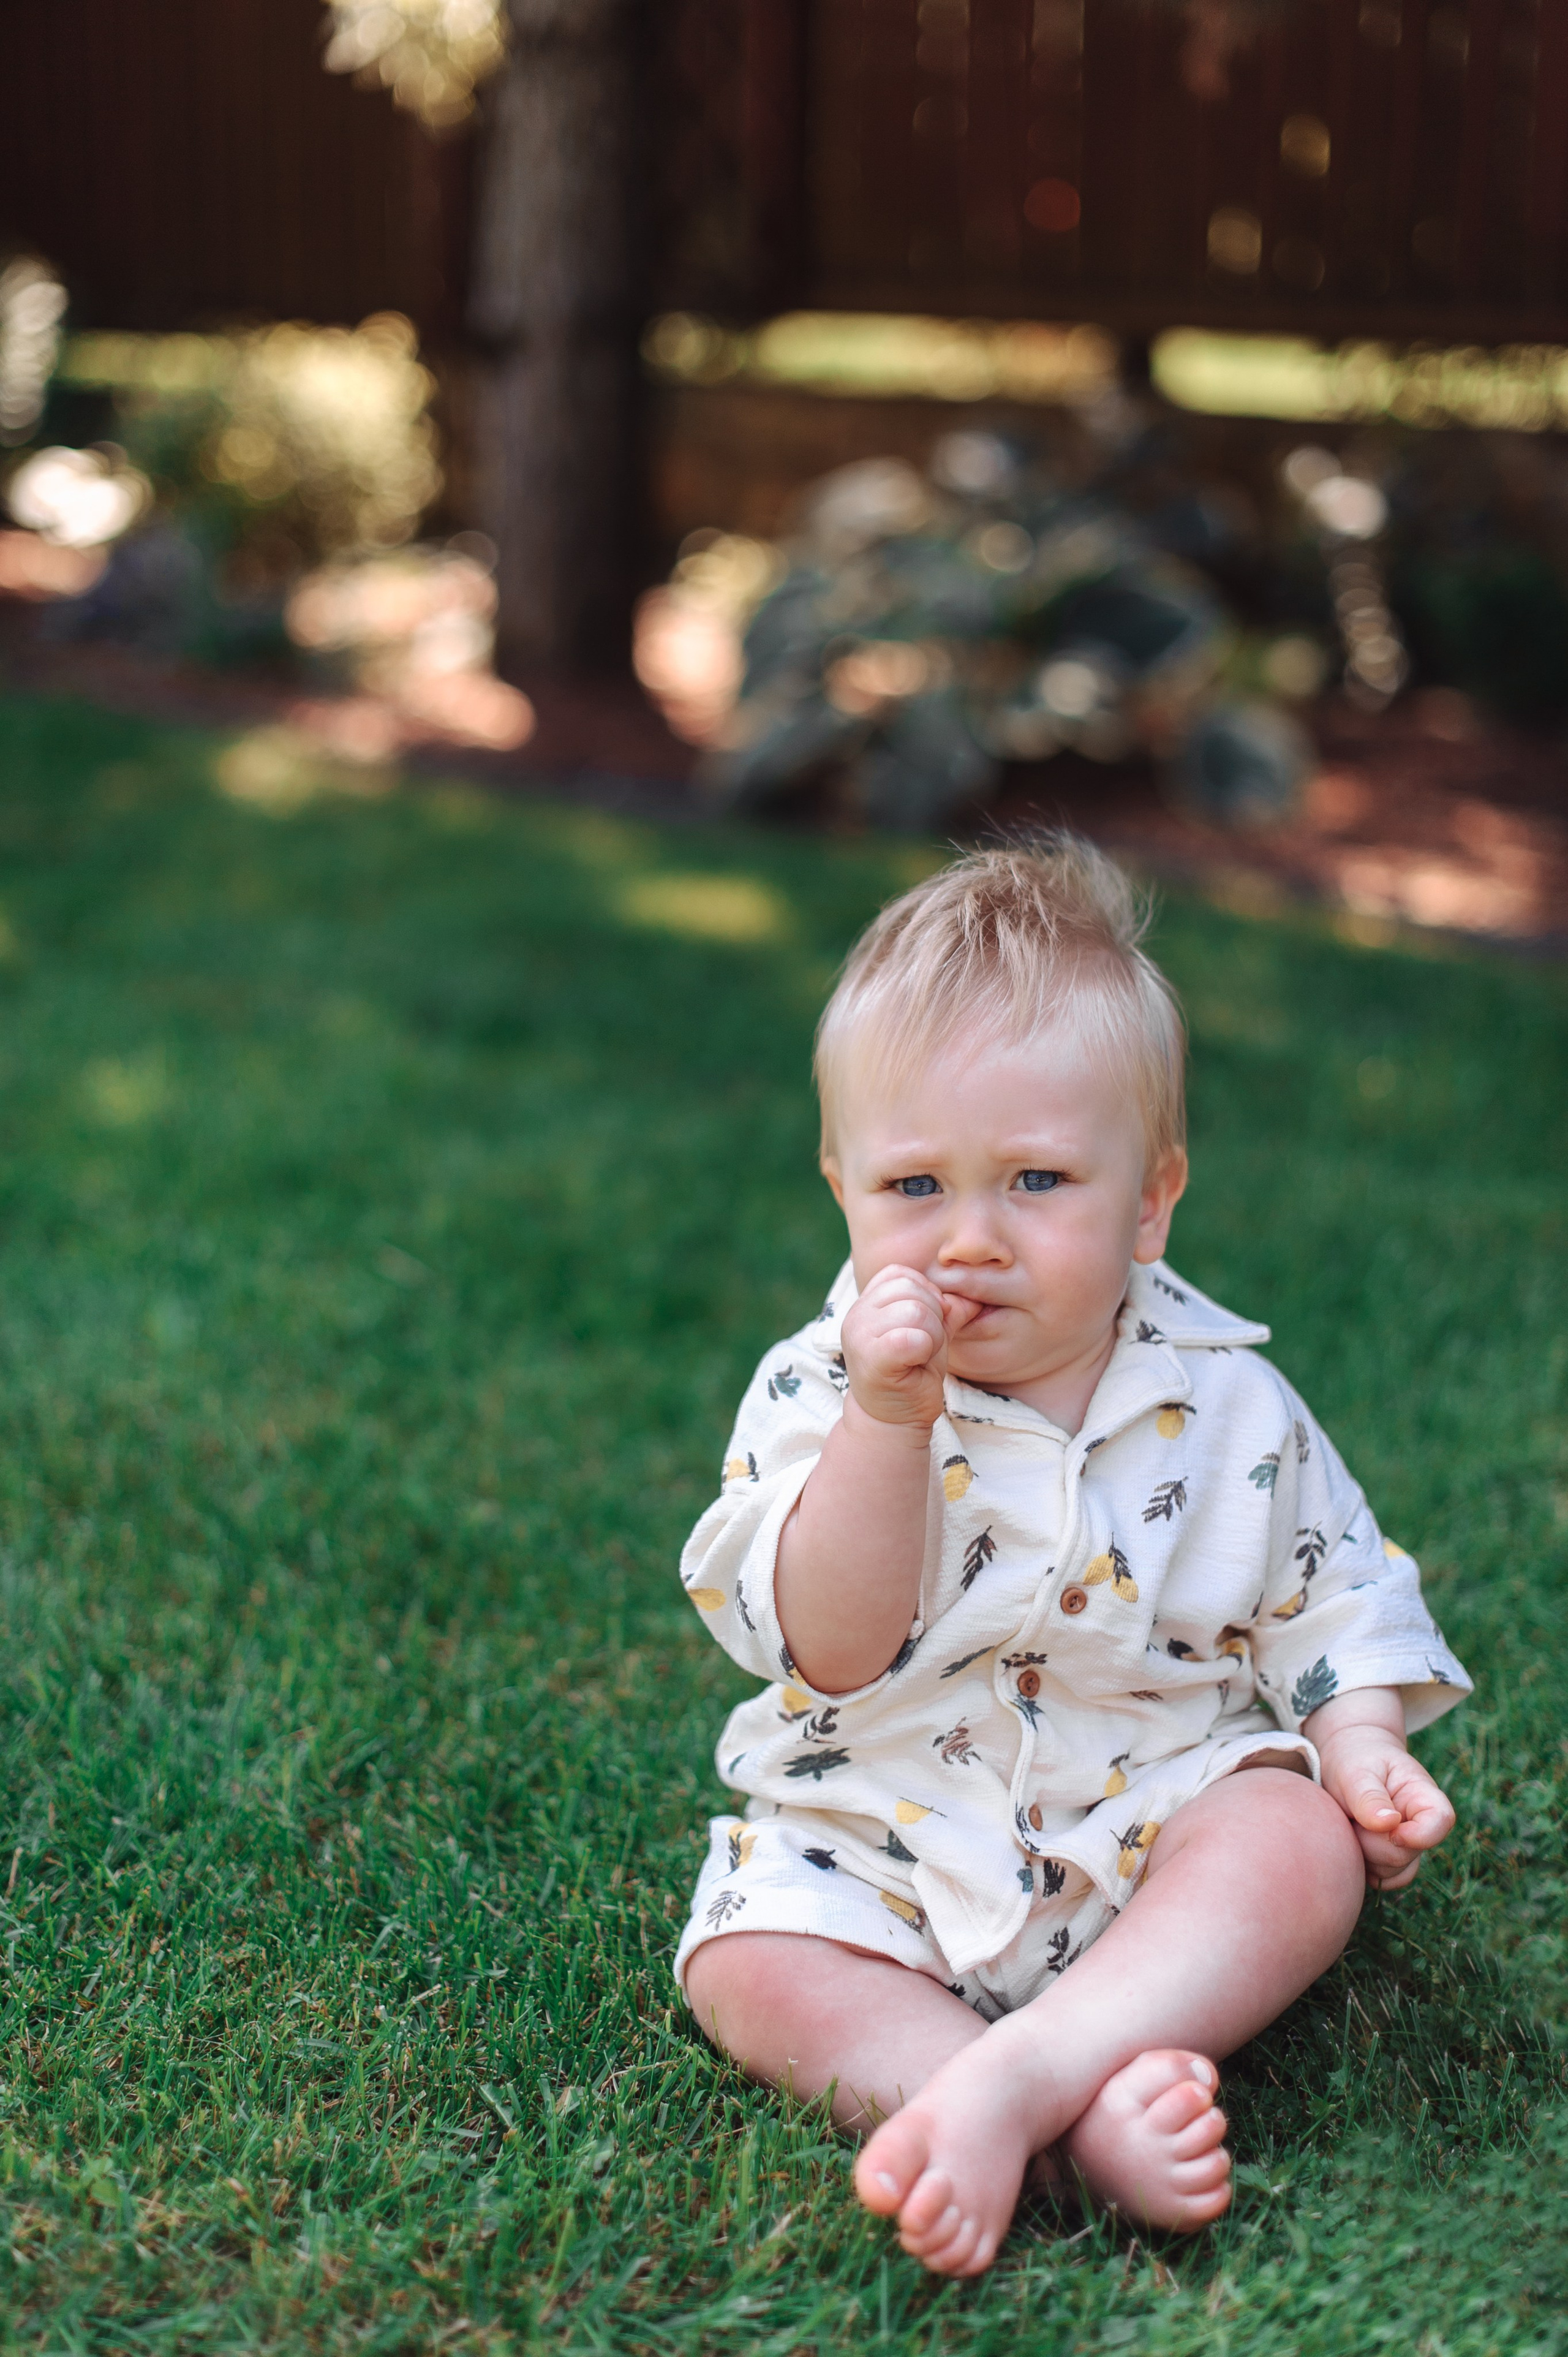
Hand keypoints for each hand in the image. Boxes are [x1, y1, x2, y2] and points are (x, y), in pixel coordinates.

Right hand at [840, 1265, 979, 1430]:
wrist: (893, 1420)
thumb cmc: (912, 1373)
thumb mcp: (933, 1333)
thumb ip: (947, 1310)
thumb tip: (972, 1292)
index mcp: (867, 1302)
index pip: (901, 1274)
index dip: (926, 1295)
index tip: (924, 1326)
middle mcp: (857, 1314)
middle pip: (912, 1290)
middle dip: (933, 1317)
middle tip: (923, 1346)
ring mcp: (860, 1336)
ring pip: (916, 1311)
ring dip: (932, 1336)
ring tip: (920, 1356)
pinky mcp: (872, 1358)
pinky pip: (913, 1337)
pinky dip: (925, 1349)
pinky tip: (916, 1364)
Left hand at [1310, 1710, 1455, 1890]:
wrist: (1344, 1763)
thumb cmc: (1353, 1760)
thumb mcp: (1356, 1771)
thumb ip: (1370, 1797)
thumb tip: (1389, 1824)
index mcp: (1422, 1795)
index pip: (1441, 1821)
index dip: (1418, 1835)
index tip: (1388, 1828)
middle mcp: (1420, 1825)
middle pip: (1405, 1855)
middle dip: (1371, 1841)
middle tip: (1351, 1814)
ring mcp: (1407, 1847)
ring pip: (1392, 1872)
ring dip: (1364, 1853)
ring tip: (1352, 1824)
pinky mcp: (1389, 1862)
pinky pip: (1381, 1880)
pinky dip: (1362, 1867)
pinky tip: (1351, 1842)